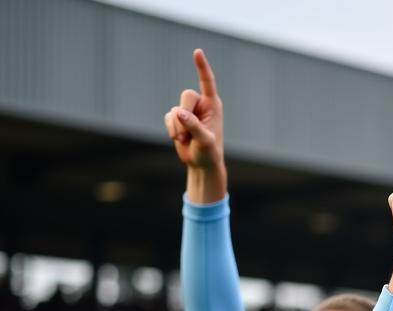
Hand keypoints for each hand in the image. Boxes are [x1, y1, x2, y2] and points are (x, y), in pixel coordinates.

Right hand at [163, 48, 225, 203]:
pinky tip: (180, 139)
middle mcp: (201, 105)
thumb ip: (193, 126)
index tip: (197, 52)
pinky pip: (168, 117)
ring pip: (175, 109)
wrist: (201, 164)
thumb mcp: (204, 141)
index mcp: (213, 105)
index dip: (201, 67)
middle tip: (188, 134)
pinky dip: (171, 130)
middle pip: (186, 96)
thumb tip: (178, 113)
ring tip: (186, 140)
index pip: (207, 82)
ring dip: (178, 127)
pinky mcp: (177, 119)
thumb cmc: (209, 153)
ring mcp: (188, 111)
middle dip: (185, 115)